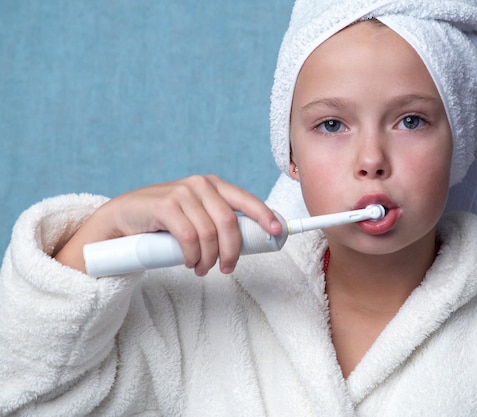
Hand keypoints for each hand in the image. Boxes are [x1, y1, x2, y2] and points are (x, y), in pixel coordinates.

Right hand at [54, 175, 282, 275]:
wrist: (122, 219)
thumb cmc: (164, 222)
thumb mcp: (195, 217)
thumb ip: (217, 222)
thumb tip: (249, 242)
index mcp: (212, 185)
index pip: (245, 199)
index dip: (264, 215)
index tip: (276, 231)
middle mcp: (200, 185)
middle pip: (230, 222)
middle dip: (232, 251)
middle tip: (226, 269)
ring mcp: (181, 193)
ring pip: (210, 234)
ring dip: (208, 259)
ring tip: (201, 268)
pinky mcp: (164, 205)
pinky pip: (189, 237)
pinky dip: (192, 255)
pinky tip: (187, 261)